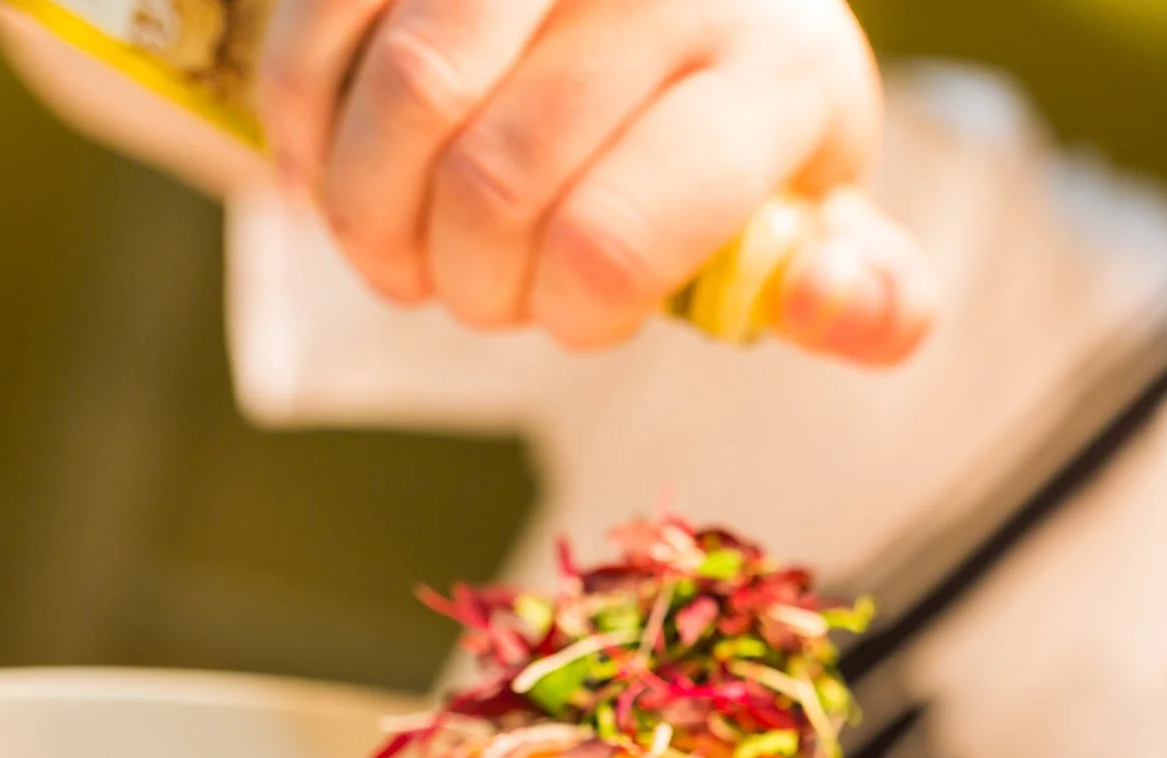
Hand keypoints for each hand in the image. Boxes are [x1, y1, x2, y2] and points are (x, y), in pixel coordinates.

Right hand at [254, 0, 936, 363]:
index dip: (562, 314)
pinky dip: (309, 124)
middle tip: (472, 299)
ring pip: (409, 96)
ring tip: (395, 257)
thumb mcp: (814, 199)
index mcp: (778, 70)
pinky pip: (330, 19)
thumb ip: (858, 290)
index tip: (564, 319)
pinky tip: (327, 177)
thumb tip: (848, 312)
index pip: (620, 237)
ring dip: (373, 214)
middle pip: (500, 180)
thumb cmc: (732, 116)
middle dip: (465, 281)